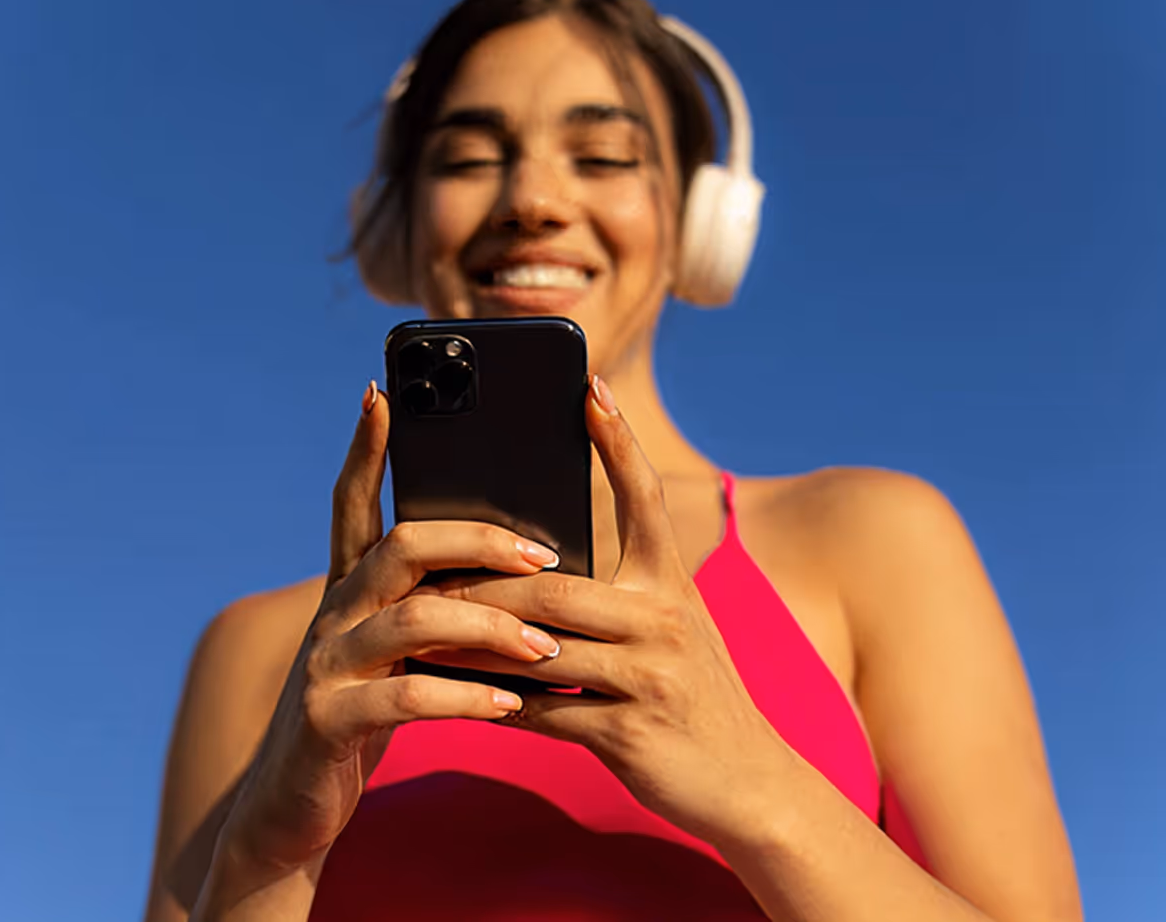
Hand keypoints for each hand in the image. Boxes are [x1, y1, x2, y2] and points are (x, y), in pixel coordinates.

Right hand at [213, 384, 565, 883]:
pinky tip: (511, 706)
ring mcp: (324, 665)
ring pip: (410, 620)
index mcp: (349, 589)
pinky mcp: (326, 721)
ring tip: (547, 648)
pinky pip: (405, 698)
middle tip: (544, 555)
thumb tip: (517, 568)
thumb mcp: (395, 655)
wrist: (294, 808)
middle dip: (476, 539)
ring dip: (489, 629)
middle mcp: (332, 613)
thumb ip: (432, 608)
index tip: (380, 392)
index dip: (366, 449)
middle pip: (400, 546)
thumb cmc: (365, 719)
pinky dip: (464, 697)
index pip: (353, 502)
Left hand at [418, 377, 790, 845]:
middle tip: (418, 571)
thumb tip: (534, 563)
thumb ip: (619, 591)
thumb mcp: (672, 626)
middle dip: (479, 582)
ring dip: (470, 643)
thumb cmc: (692, 693)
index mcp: (671, 582)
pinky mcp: (630, 733)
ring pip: (536, 646)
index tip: (588, 384)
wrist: (748, 782)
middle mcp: (665, 618)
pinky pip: (542, 713)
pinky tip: (454, 697)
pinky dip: (492, 703)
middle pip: (551, 584)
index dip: (617, 440)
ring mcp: (650, 677)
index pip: (643, 497)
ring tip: (417, 630)